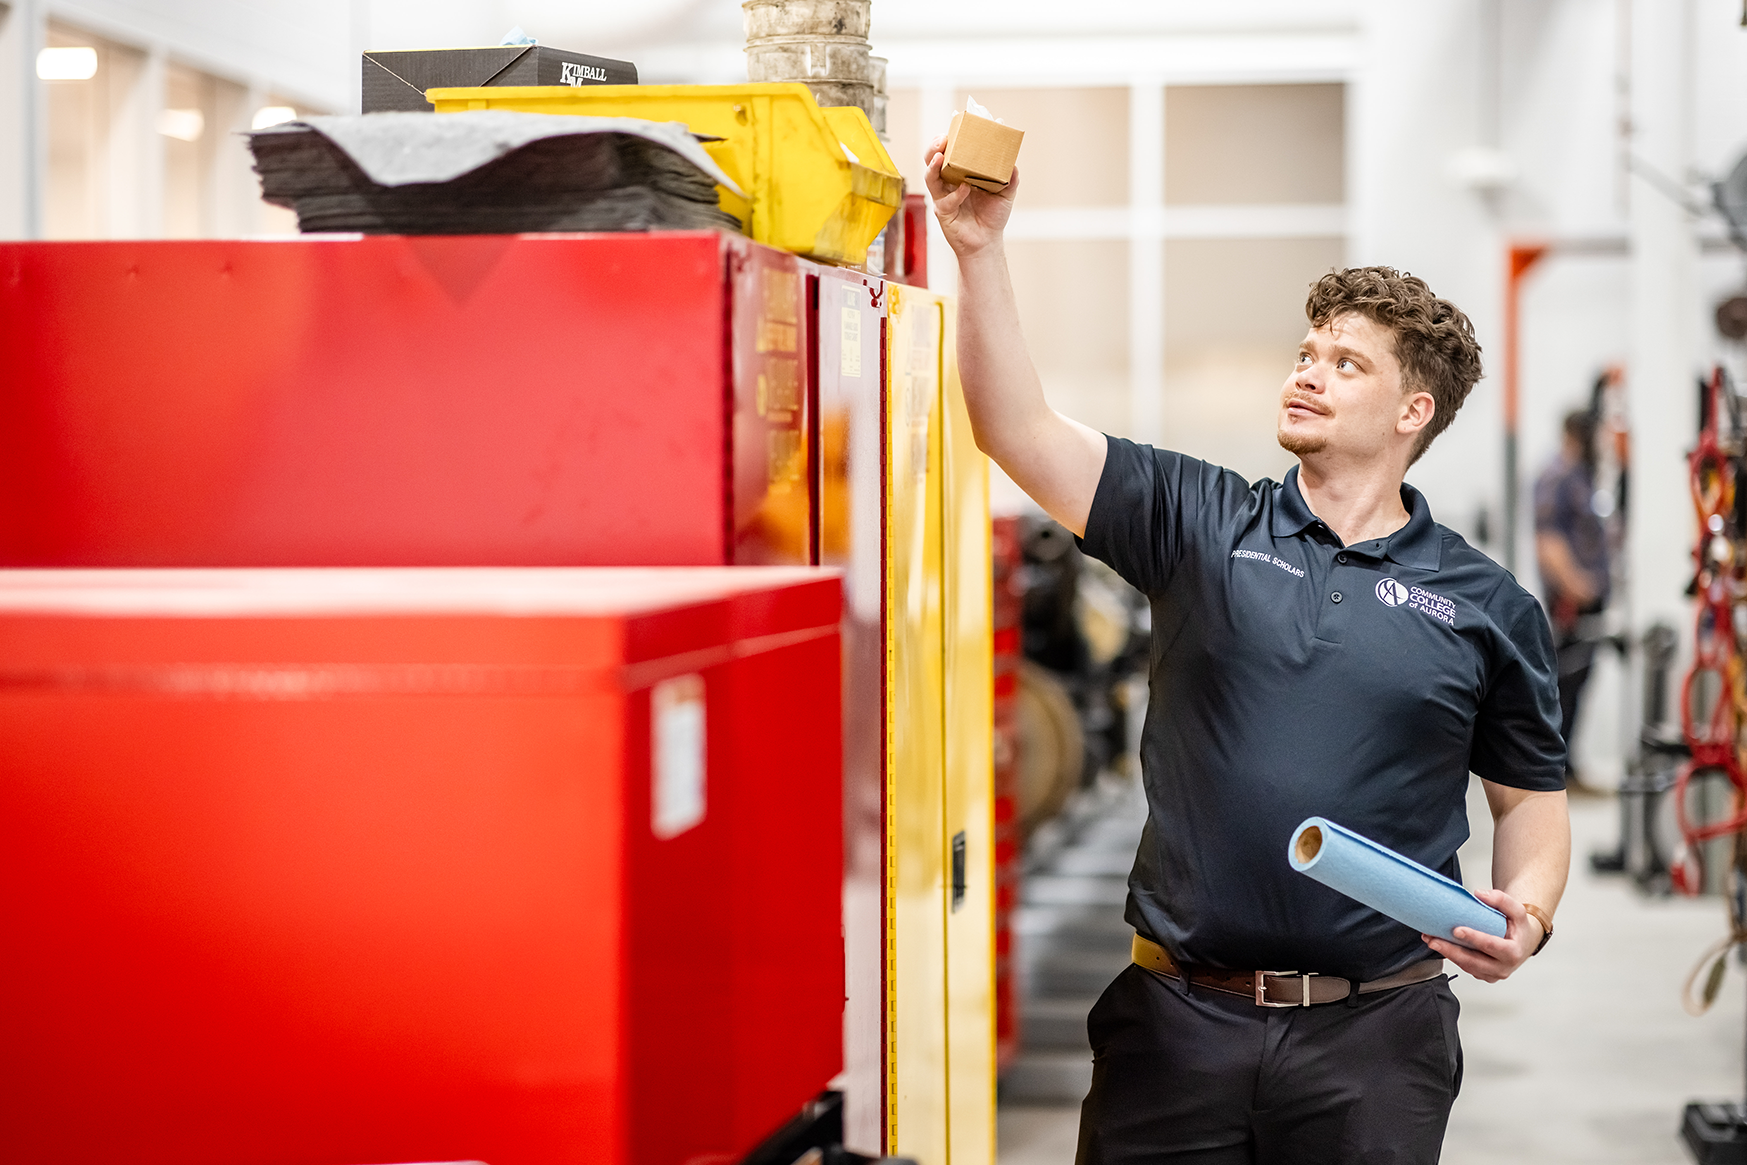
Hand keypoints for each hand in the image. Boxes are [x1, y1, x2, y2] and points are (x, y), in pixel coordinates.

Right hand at [922, 134, 1017, 259]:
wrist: (987, 242)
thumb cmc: (992, 216)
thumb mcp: (1006, 193)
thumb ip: (1010, 177)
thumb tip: (1013, 162)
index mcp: (961, 172)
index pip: (952, 150)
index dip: (952, 137)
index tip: (957, 123)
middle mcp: (949, 182)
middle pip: (933, 159)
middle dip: (934, 147)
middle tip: (942, 139)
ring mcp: (943, 196)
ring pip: (930, 177)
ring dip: (933, 165)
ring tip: (940, 156)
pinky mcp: (943, 212)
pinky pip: (945, 201)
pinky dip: (956, 194)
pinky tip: (965, 189)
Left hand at [1421, 888, 1542, 982]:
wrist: (1523, 942)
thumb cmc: (1518, 927)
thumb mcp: (1518, 910)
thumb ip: (1502, 900)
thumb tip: (1480, 894)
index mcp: (1513, 952)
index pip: (1491, 946)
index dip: (1473, 938)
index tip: (1456, 930)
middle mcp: (1503, 967)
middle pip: (1473, 961)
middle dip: (1450, 950)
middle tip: (1433, 939)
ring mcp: (1492, 974)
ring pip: (1466, 966)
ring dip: (1446, 953)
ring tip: (1430, 939)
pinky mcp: (1483, 975)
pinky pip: (1465, 967)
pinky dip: (1451, 956)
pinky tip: (1439, 945)